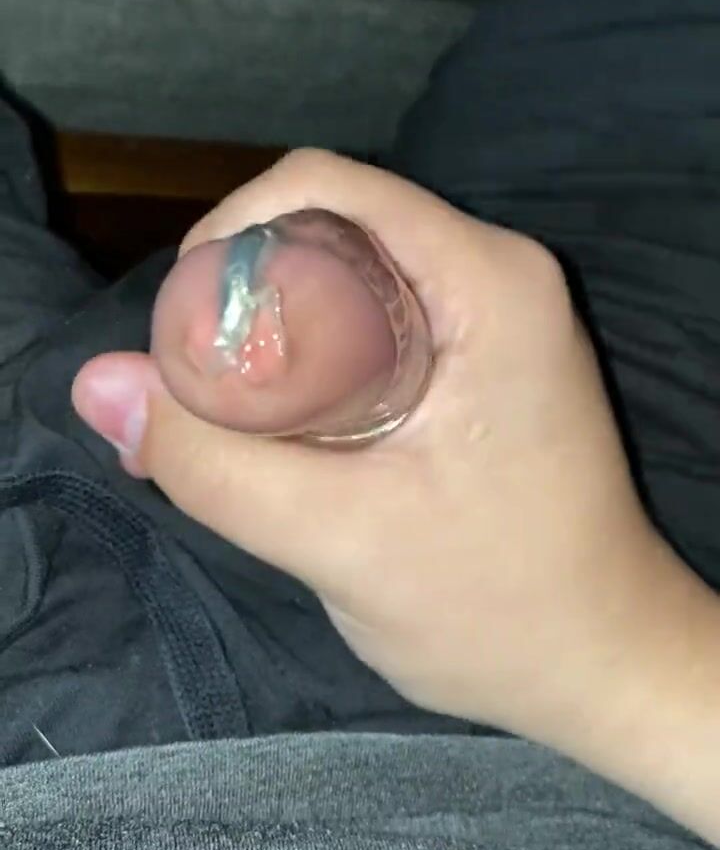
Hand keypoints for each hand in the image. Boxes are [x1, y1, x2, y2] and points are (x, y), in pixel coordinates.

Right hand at [72, 150, 713, 787]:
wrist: (601, 662)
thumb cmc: (497, 608)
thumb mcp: (339, 541)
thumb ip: (213, 464)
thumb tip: (98, 383)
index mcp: (487, 281)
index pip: (324, 187)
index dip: (229, 236)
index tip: (180, 330)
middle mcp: (496, 272)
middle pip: (327, 226)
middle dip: (242, 296)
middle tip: (194, 390)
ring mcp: (494, 312)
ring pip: (343, 276)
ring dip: (272, 337)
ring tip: (228, 422)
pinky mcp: (482, 355)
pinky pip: (370, 319)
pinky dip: (309, 362)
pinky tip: (281, 433)